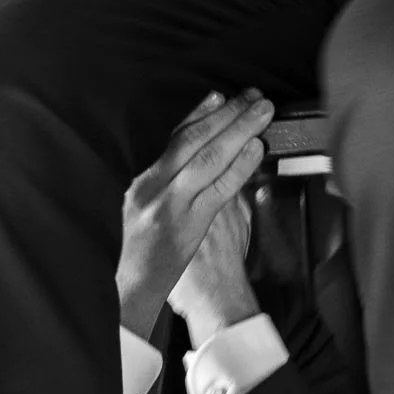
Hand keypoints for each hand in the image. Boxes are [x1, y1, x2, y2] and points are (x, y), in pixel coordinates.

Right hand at [117, 90, 272, 337]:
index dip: (199, 115)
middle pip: (194, 141)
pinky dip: (240, 166)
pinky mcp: (189, 225)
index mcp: (142, 184)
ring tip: (261, 112)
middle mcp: (153, 189)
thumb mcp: (142, 214)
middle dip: (226, 114)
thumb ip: (166, 188)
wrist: (131, 297)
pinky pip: (221, 189)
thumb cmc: (140, 258)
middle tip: (252, 96)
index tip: (220, 96)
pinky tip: (256, 149)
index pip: (174, 140)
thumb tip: (194, 163)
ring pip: (209, 158)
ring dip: (239, 130)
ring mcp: (171, 206)